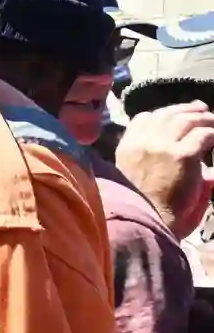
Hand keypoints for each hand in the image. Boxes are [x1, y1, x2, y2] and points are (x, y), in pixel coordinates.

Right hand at [116, 102, 213, 239]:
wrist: (144, 223)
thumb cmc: (140, 208)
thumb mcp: (133, 179)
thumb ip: (146, 161)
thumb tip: (170, 151)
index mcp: (126, 148)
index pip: (143, 119)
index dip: (161, 115)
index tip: (174, 116)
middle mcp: (142, 142)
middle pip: (166, 115)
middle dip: (186, 109)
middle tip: (201, 109)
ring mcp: (162, 146)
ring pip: (186, 120)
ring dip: (204, 118)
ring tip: (212, 121)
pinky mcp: (182, 155)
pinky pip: (203, 135)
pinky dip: (213, 134)